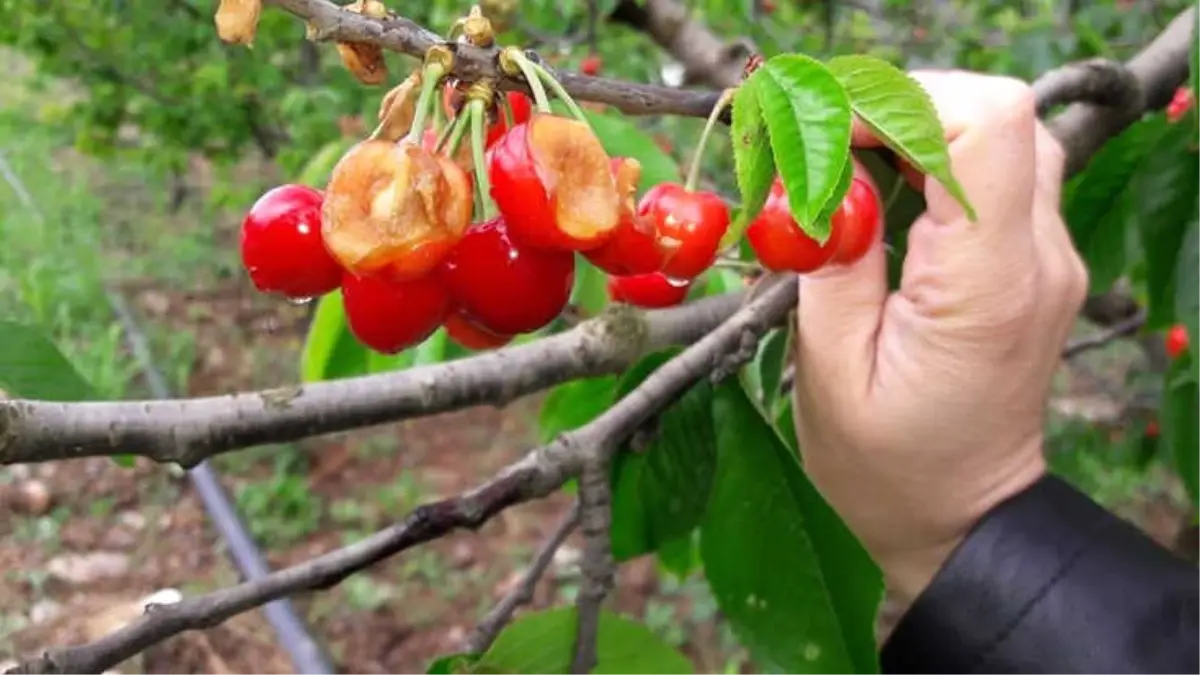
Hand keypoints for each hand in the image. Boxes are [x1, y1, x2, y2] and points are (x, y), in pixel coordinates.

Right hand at [790, 71, 1087, 601]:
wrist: (961, 519)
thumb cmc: (887, 468)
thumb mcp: (830, 372)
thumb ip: (828, 260)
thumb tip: (810, 170)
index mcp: (987, 285)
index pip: (985, 126)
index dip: (897, 103)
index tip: (824, 133)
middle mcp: (1037, 259)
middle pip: (996, 113)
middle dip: (897, 109)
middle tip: (821, 146)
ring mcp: (1047, 258)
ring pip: (998, 134)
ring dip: (914, 131)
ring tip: (842, 165)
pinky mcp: (1034, 263)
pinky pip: (995, 174)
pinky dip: (932, 161)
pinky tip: (878, 191)